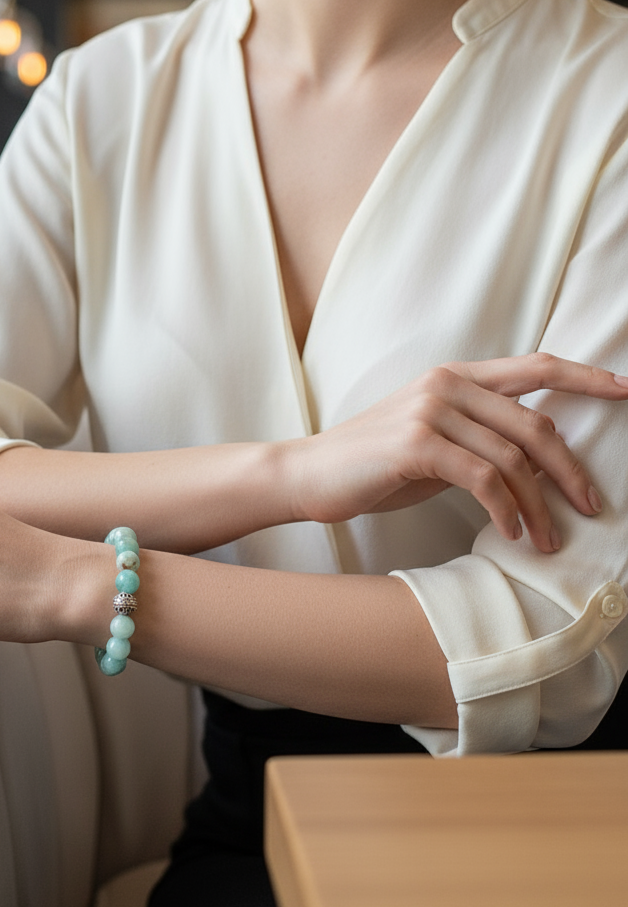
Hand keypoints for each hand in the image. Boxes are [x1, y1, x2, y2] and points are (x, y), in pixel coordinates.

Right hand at [290, 353, 627, 551]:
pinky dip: (505, 510)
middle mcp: (446, 384)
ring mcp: (430, 409)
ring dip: (539, 506)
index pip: (535, 366)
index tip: (626, 392)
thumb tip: (537, 463)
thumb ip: (480, 438)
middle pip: (536, 424)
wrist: (309, 474)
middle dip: (572, 472)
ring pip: (513, 458)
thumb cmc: (373, 464)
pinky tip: (509, 532)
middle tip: (590, 508)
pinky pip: (483, 478)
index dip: (586, 377)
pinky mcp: (416, 442)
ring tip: (544, 540)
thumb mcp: (434, 442)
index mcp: (454, 377)